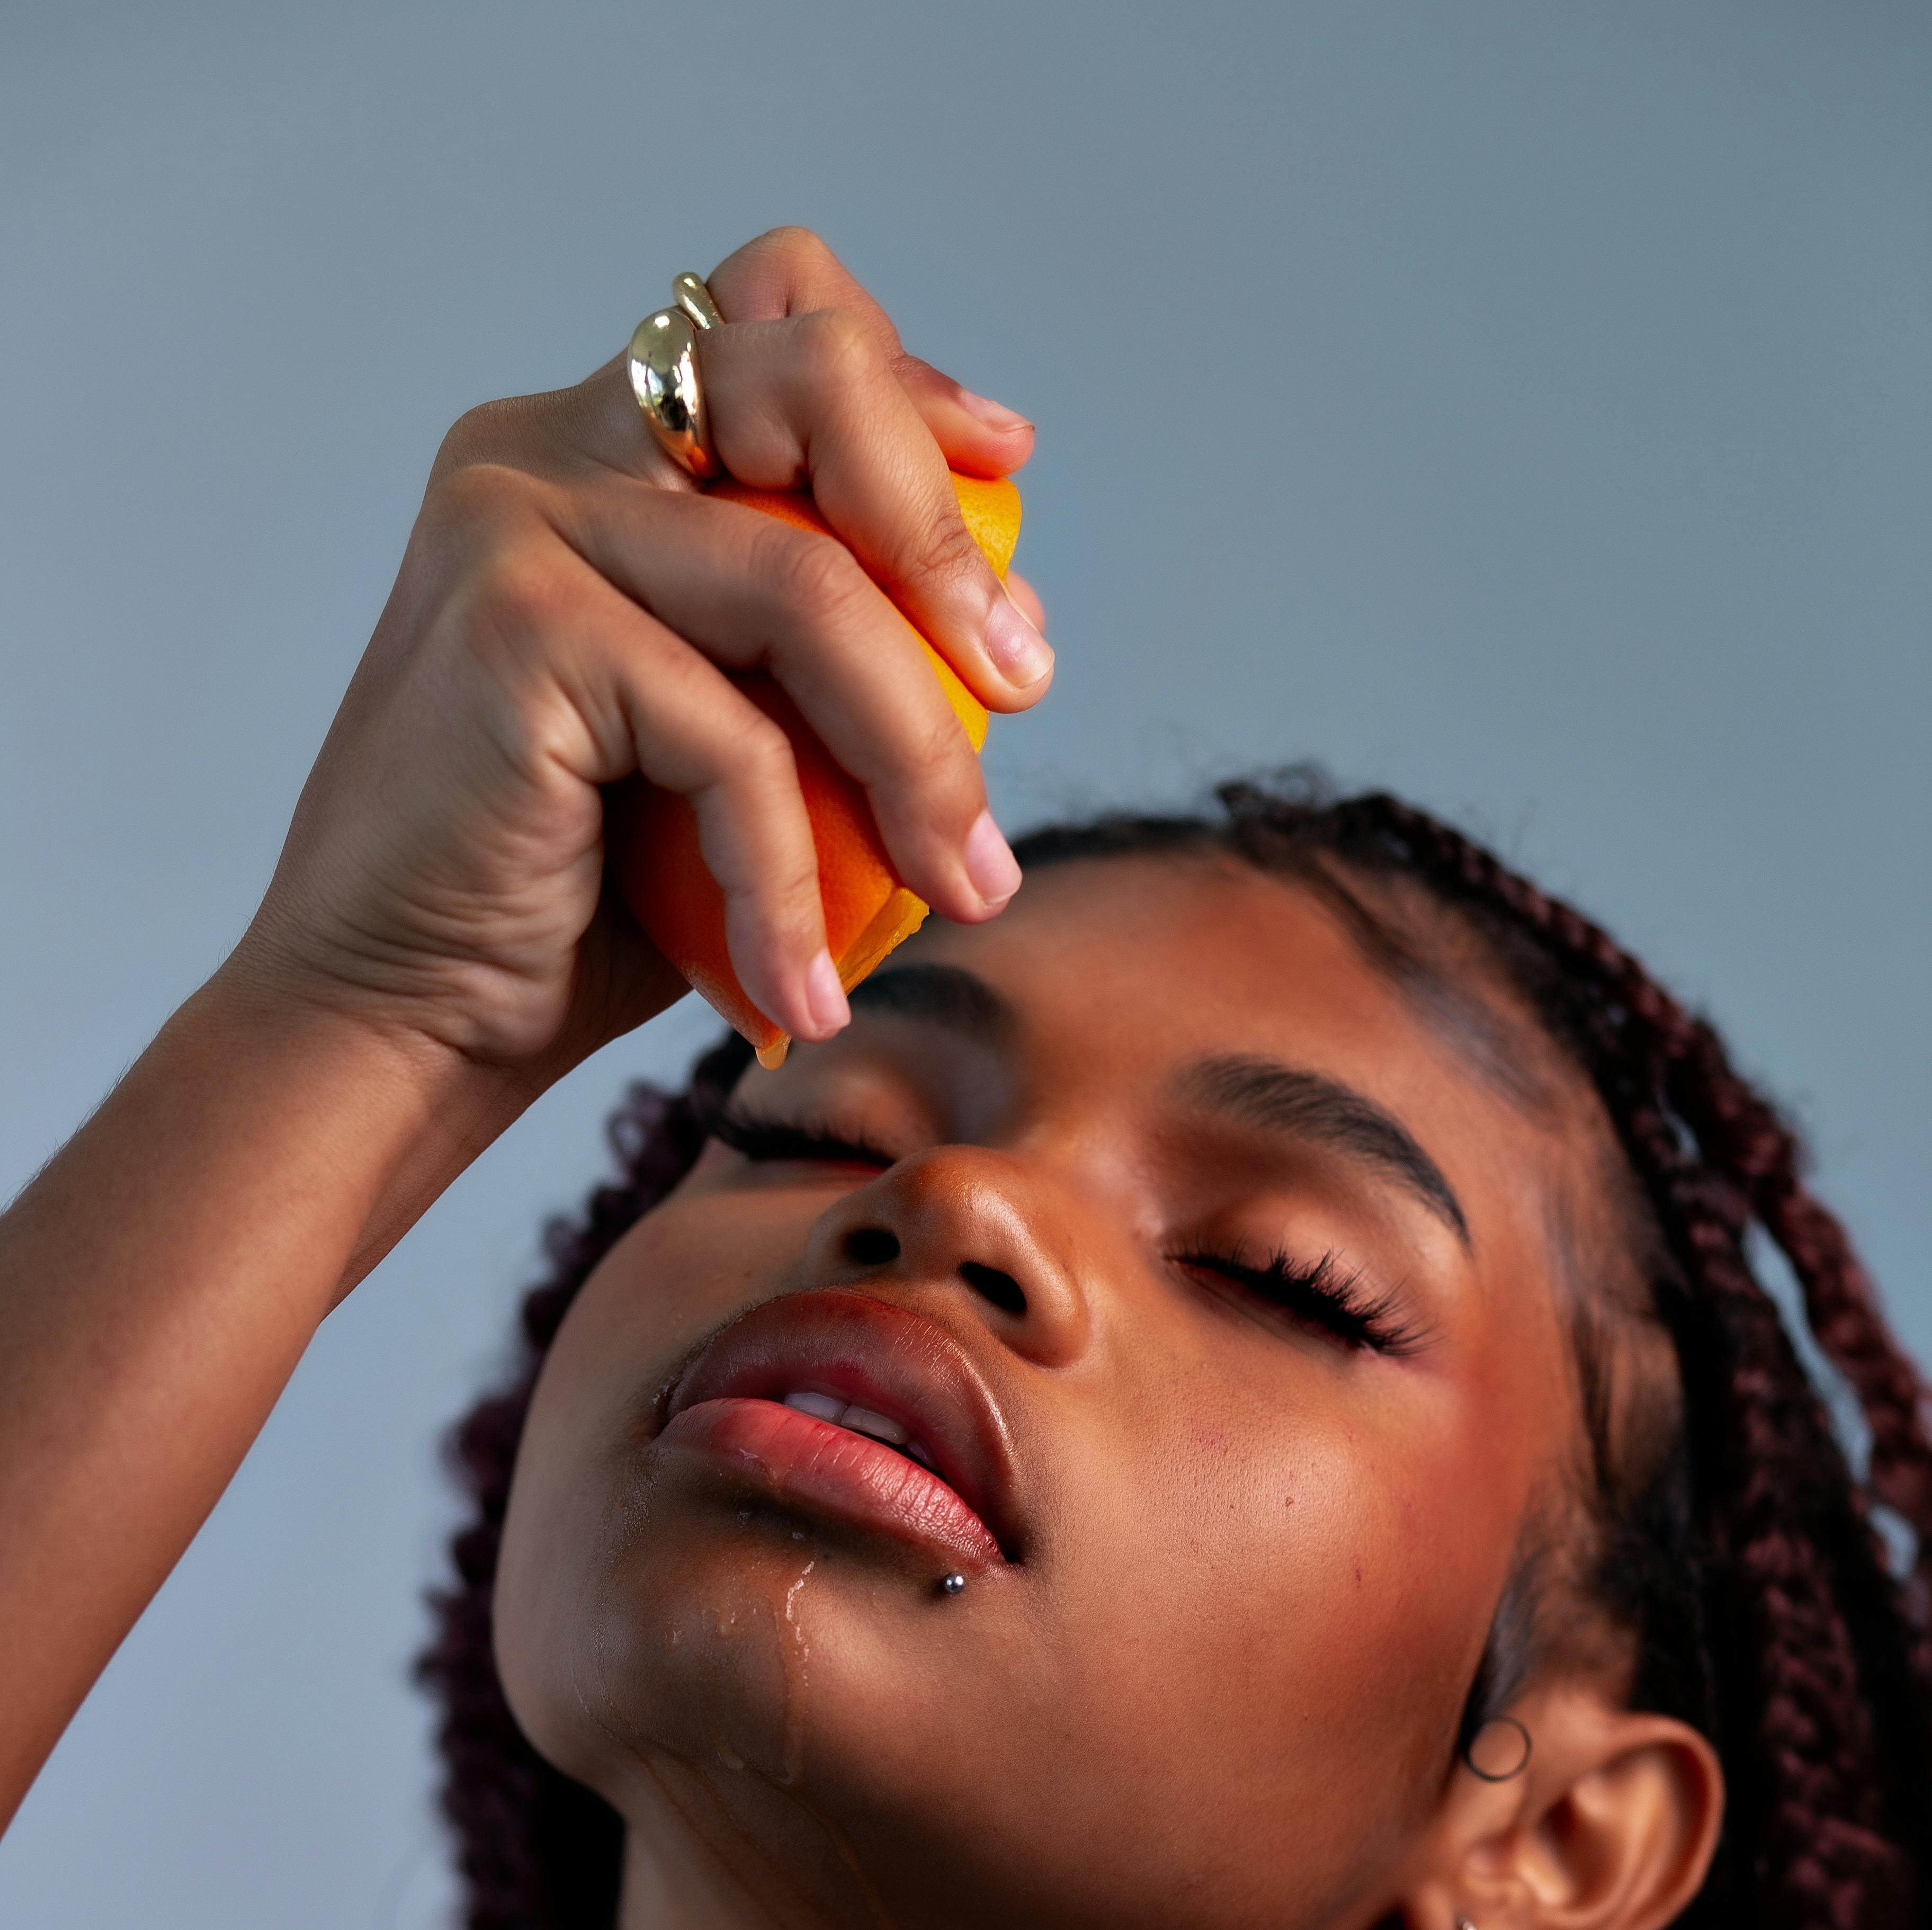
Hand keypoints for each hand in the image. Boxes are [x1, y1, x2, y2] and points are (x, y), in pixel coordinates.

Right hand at [240, 225, 1048, 1078]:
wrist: (400, 1027)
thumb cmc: (569, 908)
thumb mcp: (729, 749)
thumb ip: (823, 658)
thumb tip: (1008, 630)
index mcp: (590, 451)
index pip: (777, 316)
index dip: (910, 387)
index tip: (1007, 474)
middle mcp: (543, 448)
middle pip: (810, 380)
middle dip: (945, 538)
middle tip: (1023, 691)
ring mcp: (516, 521)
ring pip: (807, 585)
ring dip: (919, 756)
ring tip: (967, 890)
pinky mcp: (514, 627)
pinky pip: (735, 739)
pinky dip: (793, 881)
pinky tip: (805, 991)